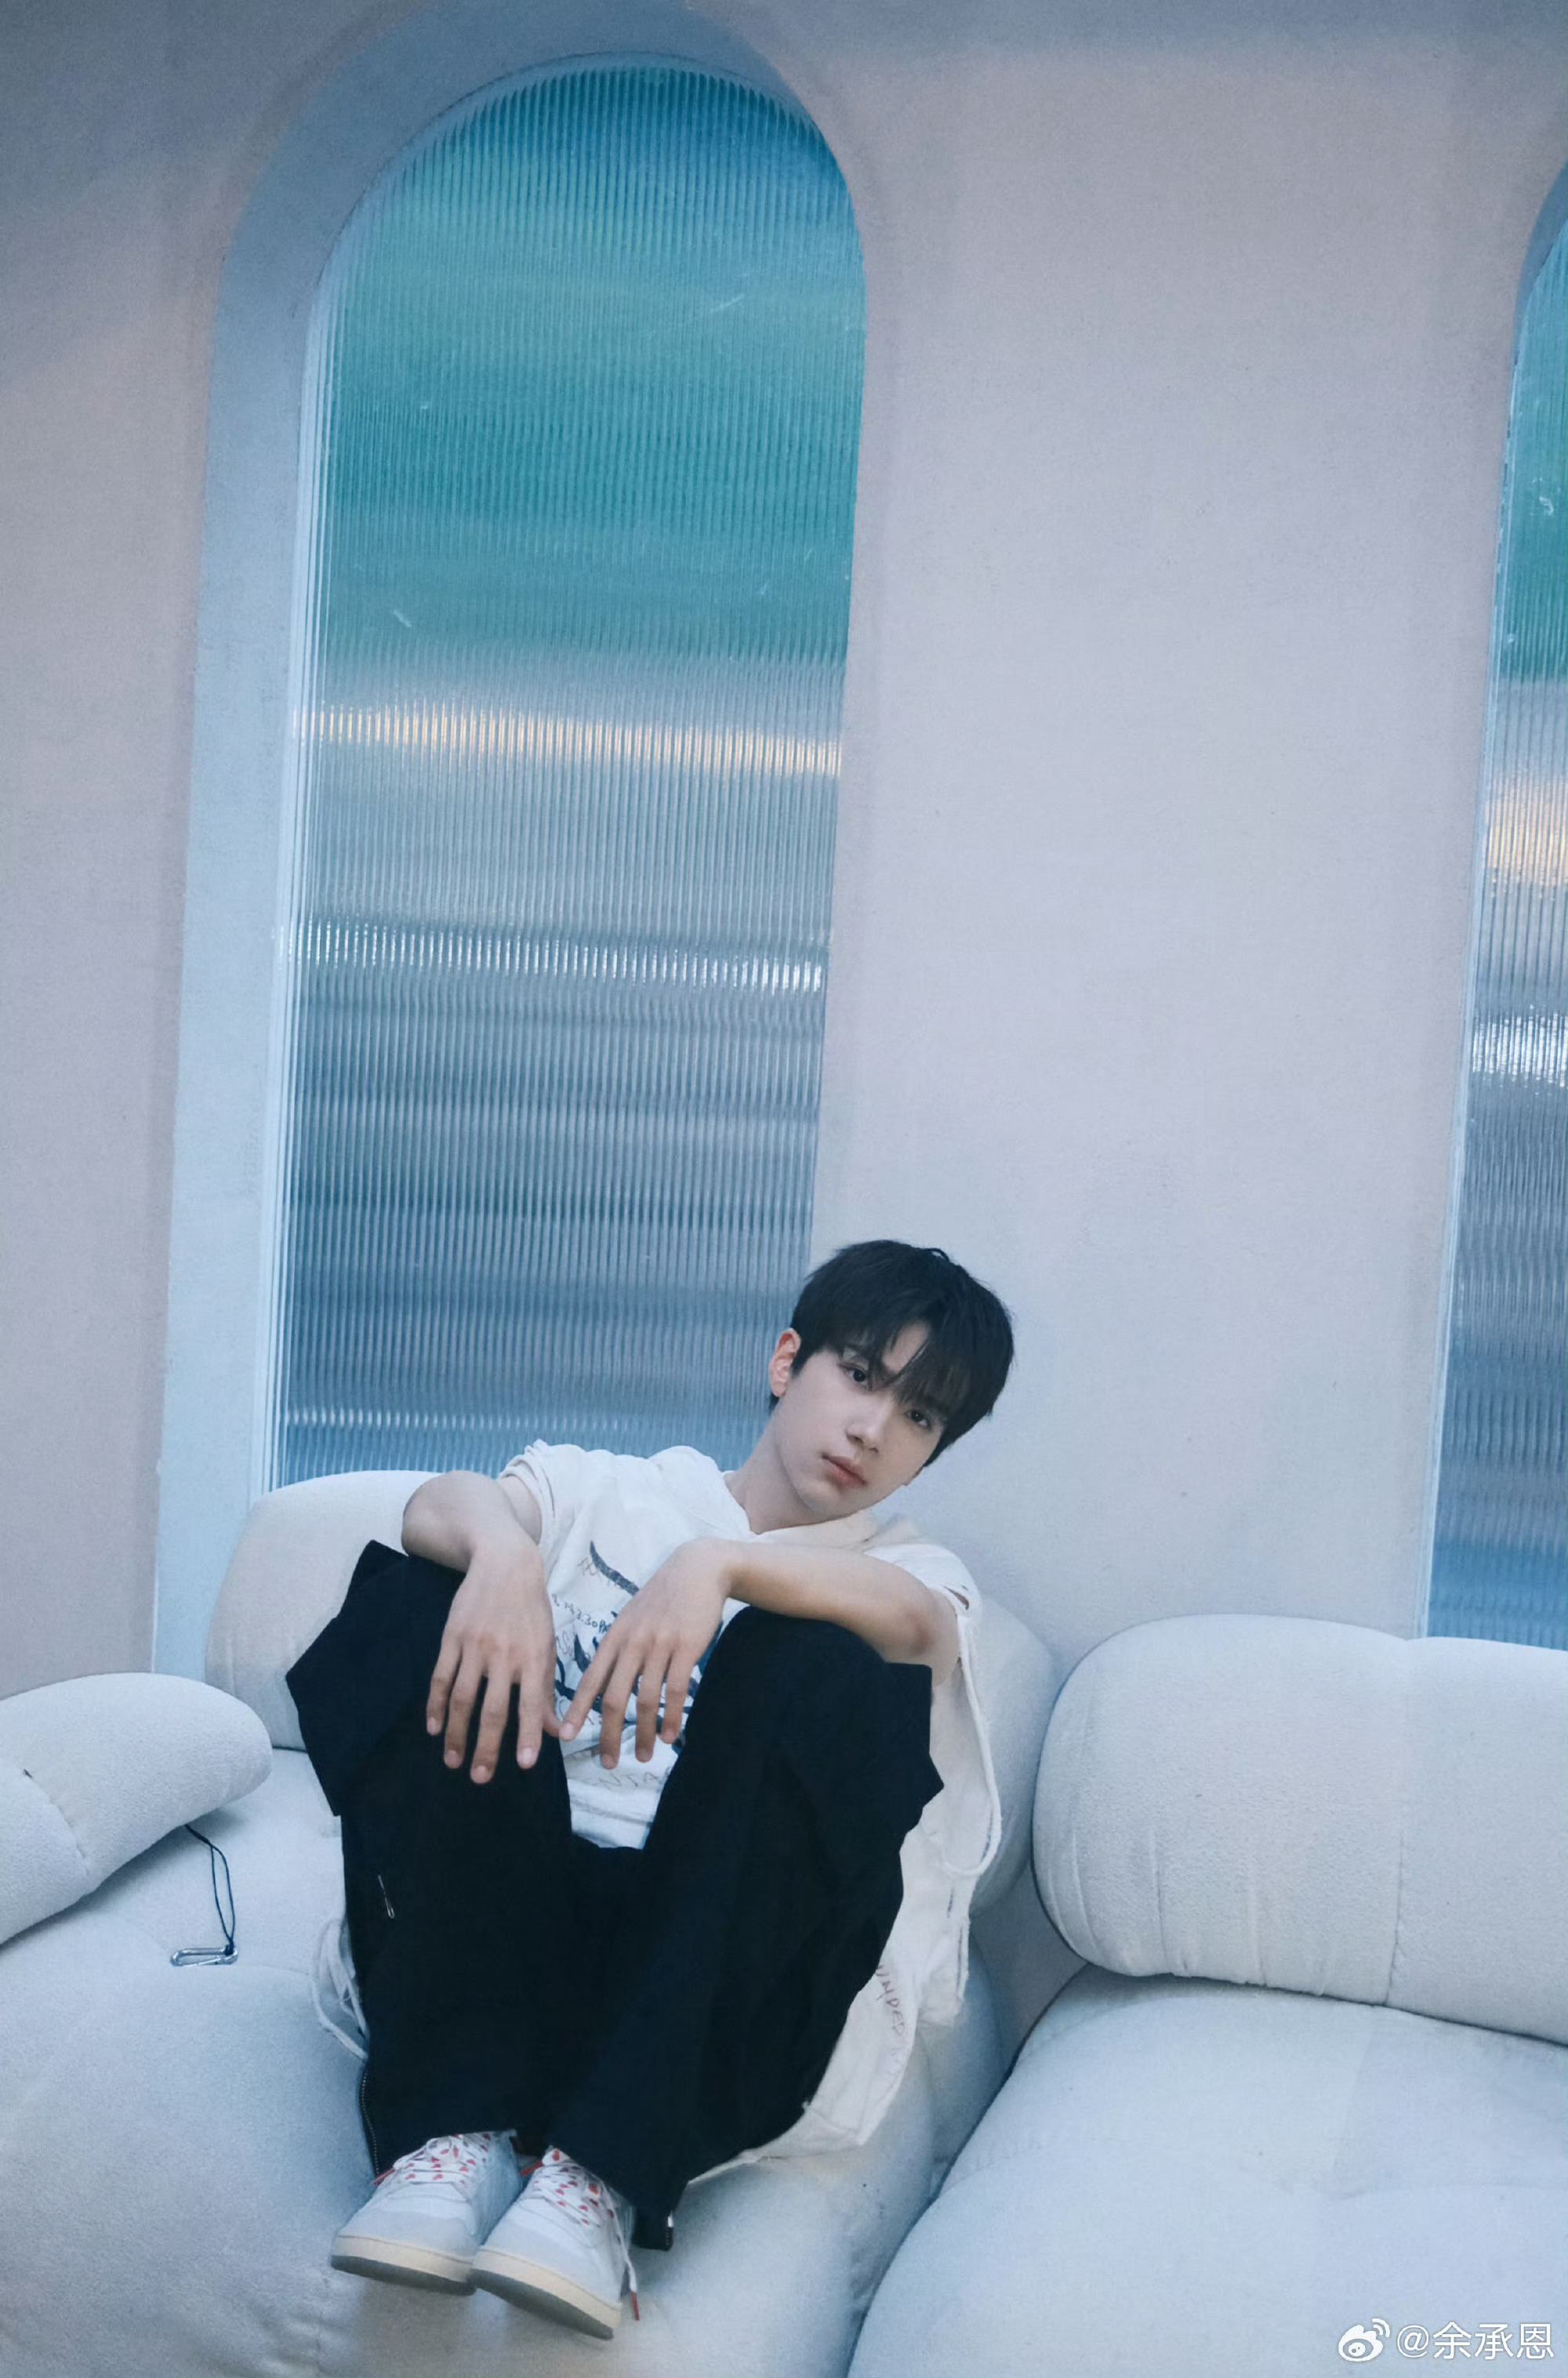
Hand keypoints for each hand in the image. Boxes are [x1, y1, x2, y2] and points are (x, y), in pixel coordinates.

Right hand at [425, 1535, 558, 1782]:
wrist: (504, 1563)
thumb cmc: (531, 1609)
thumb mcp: (546, 1644)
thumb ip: (545, 1688)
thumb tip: (553, 1732)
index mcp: (533, 1657)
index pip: (531, 1703)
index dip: (528, 1735)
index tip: (524, 1765)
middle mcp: (504, 1654)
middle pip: (493, 1709)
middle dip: (486, 1746)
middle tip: (479, 1777)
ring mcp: (475, 1646)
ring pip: (463, 1699)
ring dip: (456, 1734)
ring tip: (453, 1761)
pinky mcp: (452, 1638)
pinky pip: (441, 1678)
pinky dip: (436, 1705)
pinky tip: (434, 1727)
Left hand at [560, 1538, 733, 1768]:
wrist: (697, 1569)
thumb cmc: (663, 1598)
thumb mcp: (632, 1618)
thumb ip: (620, 1648)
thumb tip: (605, 1683)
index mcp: (615, 1637)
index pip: (590, 1680)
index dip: (576, 1710)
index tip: (565, 1736)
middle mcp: (632, 1643)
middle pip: (613, 1698)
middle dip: (607, 1735)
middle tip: (607, 1763)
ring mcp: (659, 1646)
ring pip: (644, 1700)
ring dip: (642, 1733)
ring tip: (642, 1755)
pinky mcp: (685, 1648)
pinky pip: (675, 1691)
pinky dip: (671, 1718)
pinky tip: (669, 1736)